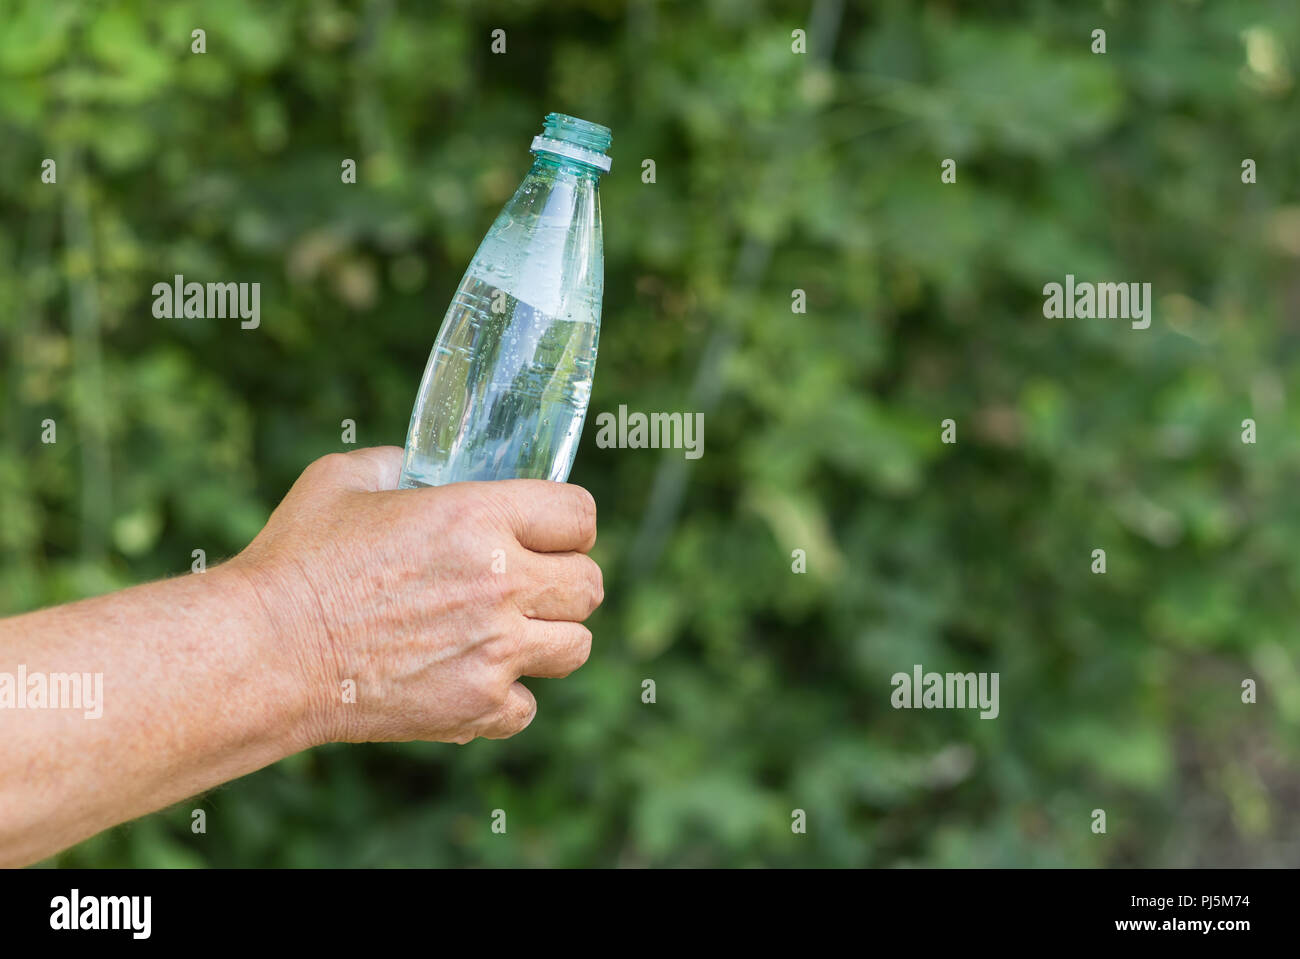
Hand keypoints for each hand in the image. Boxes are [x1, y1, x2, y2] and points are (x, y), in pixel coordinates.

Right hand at [230, 446, 602, 746]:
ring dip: (549, 639)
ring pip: (576, 647)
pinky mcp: (475, 707)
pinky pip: (527, 708)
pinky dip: (505, 699)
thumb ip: (399, 464)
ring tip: (511, 633)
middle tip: (532, 583)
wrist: (265, 652)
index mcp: (478, 516)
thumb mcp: (344, 480)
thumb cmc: (296, 559)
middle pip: (590, 585)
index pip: (580, 514)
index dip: (568, 522)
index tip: (550, 532)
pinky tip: (472, 679)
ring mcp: (494, 651)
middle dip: (567, 581)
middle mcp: (502, 583)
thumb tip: (423, 466)